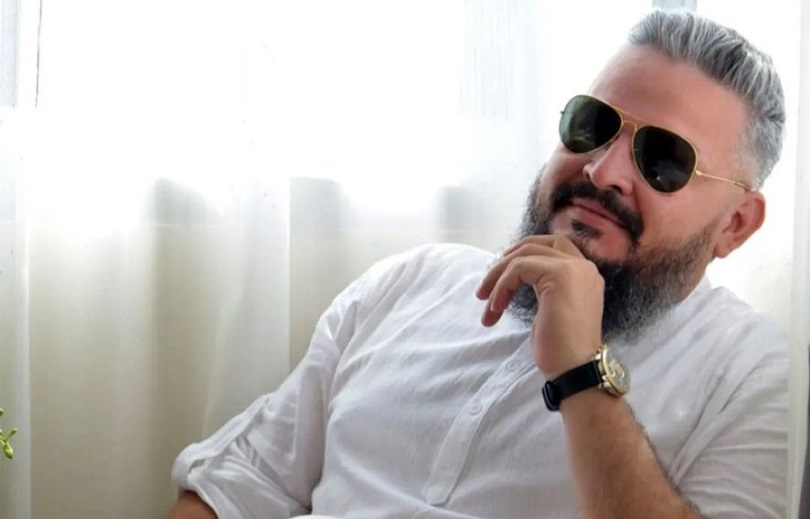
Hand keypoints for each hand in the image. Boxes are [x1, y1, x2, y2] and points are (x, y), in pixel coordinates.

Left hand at [476, 235, 604, 378]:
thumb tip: (515, 278)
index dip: (524, 255)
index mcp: (584, 274)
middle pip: (536, 245)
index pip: (552, 248)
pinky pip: (519, 268)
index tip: (503, 276)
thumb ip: (544, 288)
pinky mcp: (559, 274)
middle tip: (487, 283)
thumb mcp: (551, 310)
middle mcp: (583, 266)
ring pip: (523, 256)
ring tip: (486, 303)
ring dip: (498, 277)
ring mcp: (573, 268)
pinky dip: (502, 286)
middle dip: (507, 259)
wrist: (576, 369)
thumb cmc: (562, 349)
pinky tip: (495, 309)